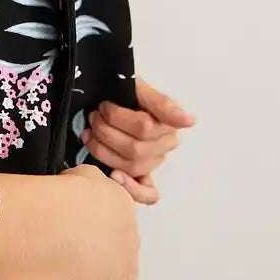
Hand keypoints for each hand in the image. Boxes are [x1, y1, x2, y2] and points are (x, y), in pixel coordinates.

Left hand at [45, 164, 139, 279]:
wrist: (73, 248)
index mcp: (128, 273)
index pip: (116, 273)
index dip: (93, 273)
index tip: (71, 274)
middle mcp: (129, 239)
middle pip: (111, 239)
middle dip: (90, 242)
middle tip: (60, 248)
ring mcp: (115, 205)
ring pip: (99, 208)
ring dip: (80, 214)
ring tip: (51, 223)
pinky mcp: (96, 179)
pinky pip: (83, 179)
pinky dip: (70, 185)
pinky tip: (50, 196)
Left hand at [80, 75, 196, 204]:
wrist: (109, 94)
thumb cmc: (123, 92)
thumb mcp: (138, 86)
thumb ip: (161, 103)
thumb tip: (190, 121)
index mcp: (168, 123)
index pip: (144, 128)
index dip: (118, 117)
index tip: (104, 105)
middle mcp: (165, 144)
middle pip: (135, 149)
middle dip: (106, 131)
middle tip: (93, 116)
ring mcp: (154, 161)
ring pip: (132, 167)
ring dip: (104, 150)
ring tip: (90, 133)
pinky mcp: (142, 175)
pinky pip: (147, 193)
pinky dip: (132, 189)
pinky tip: (114, 176)